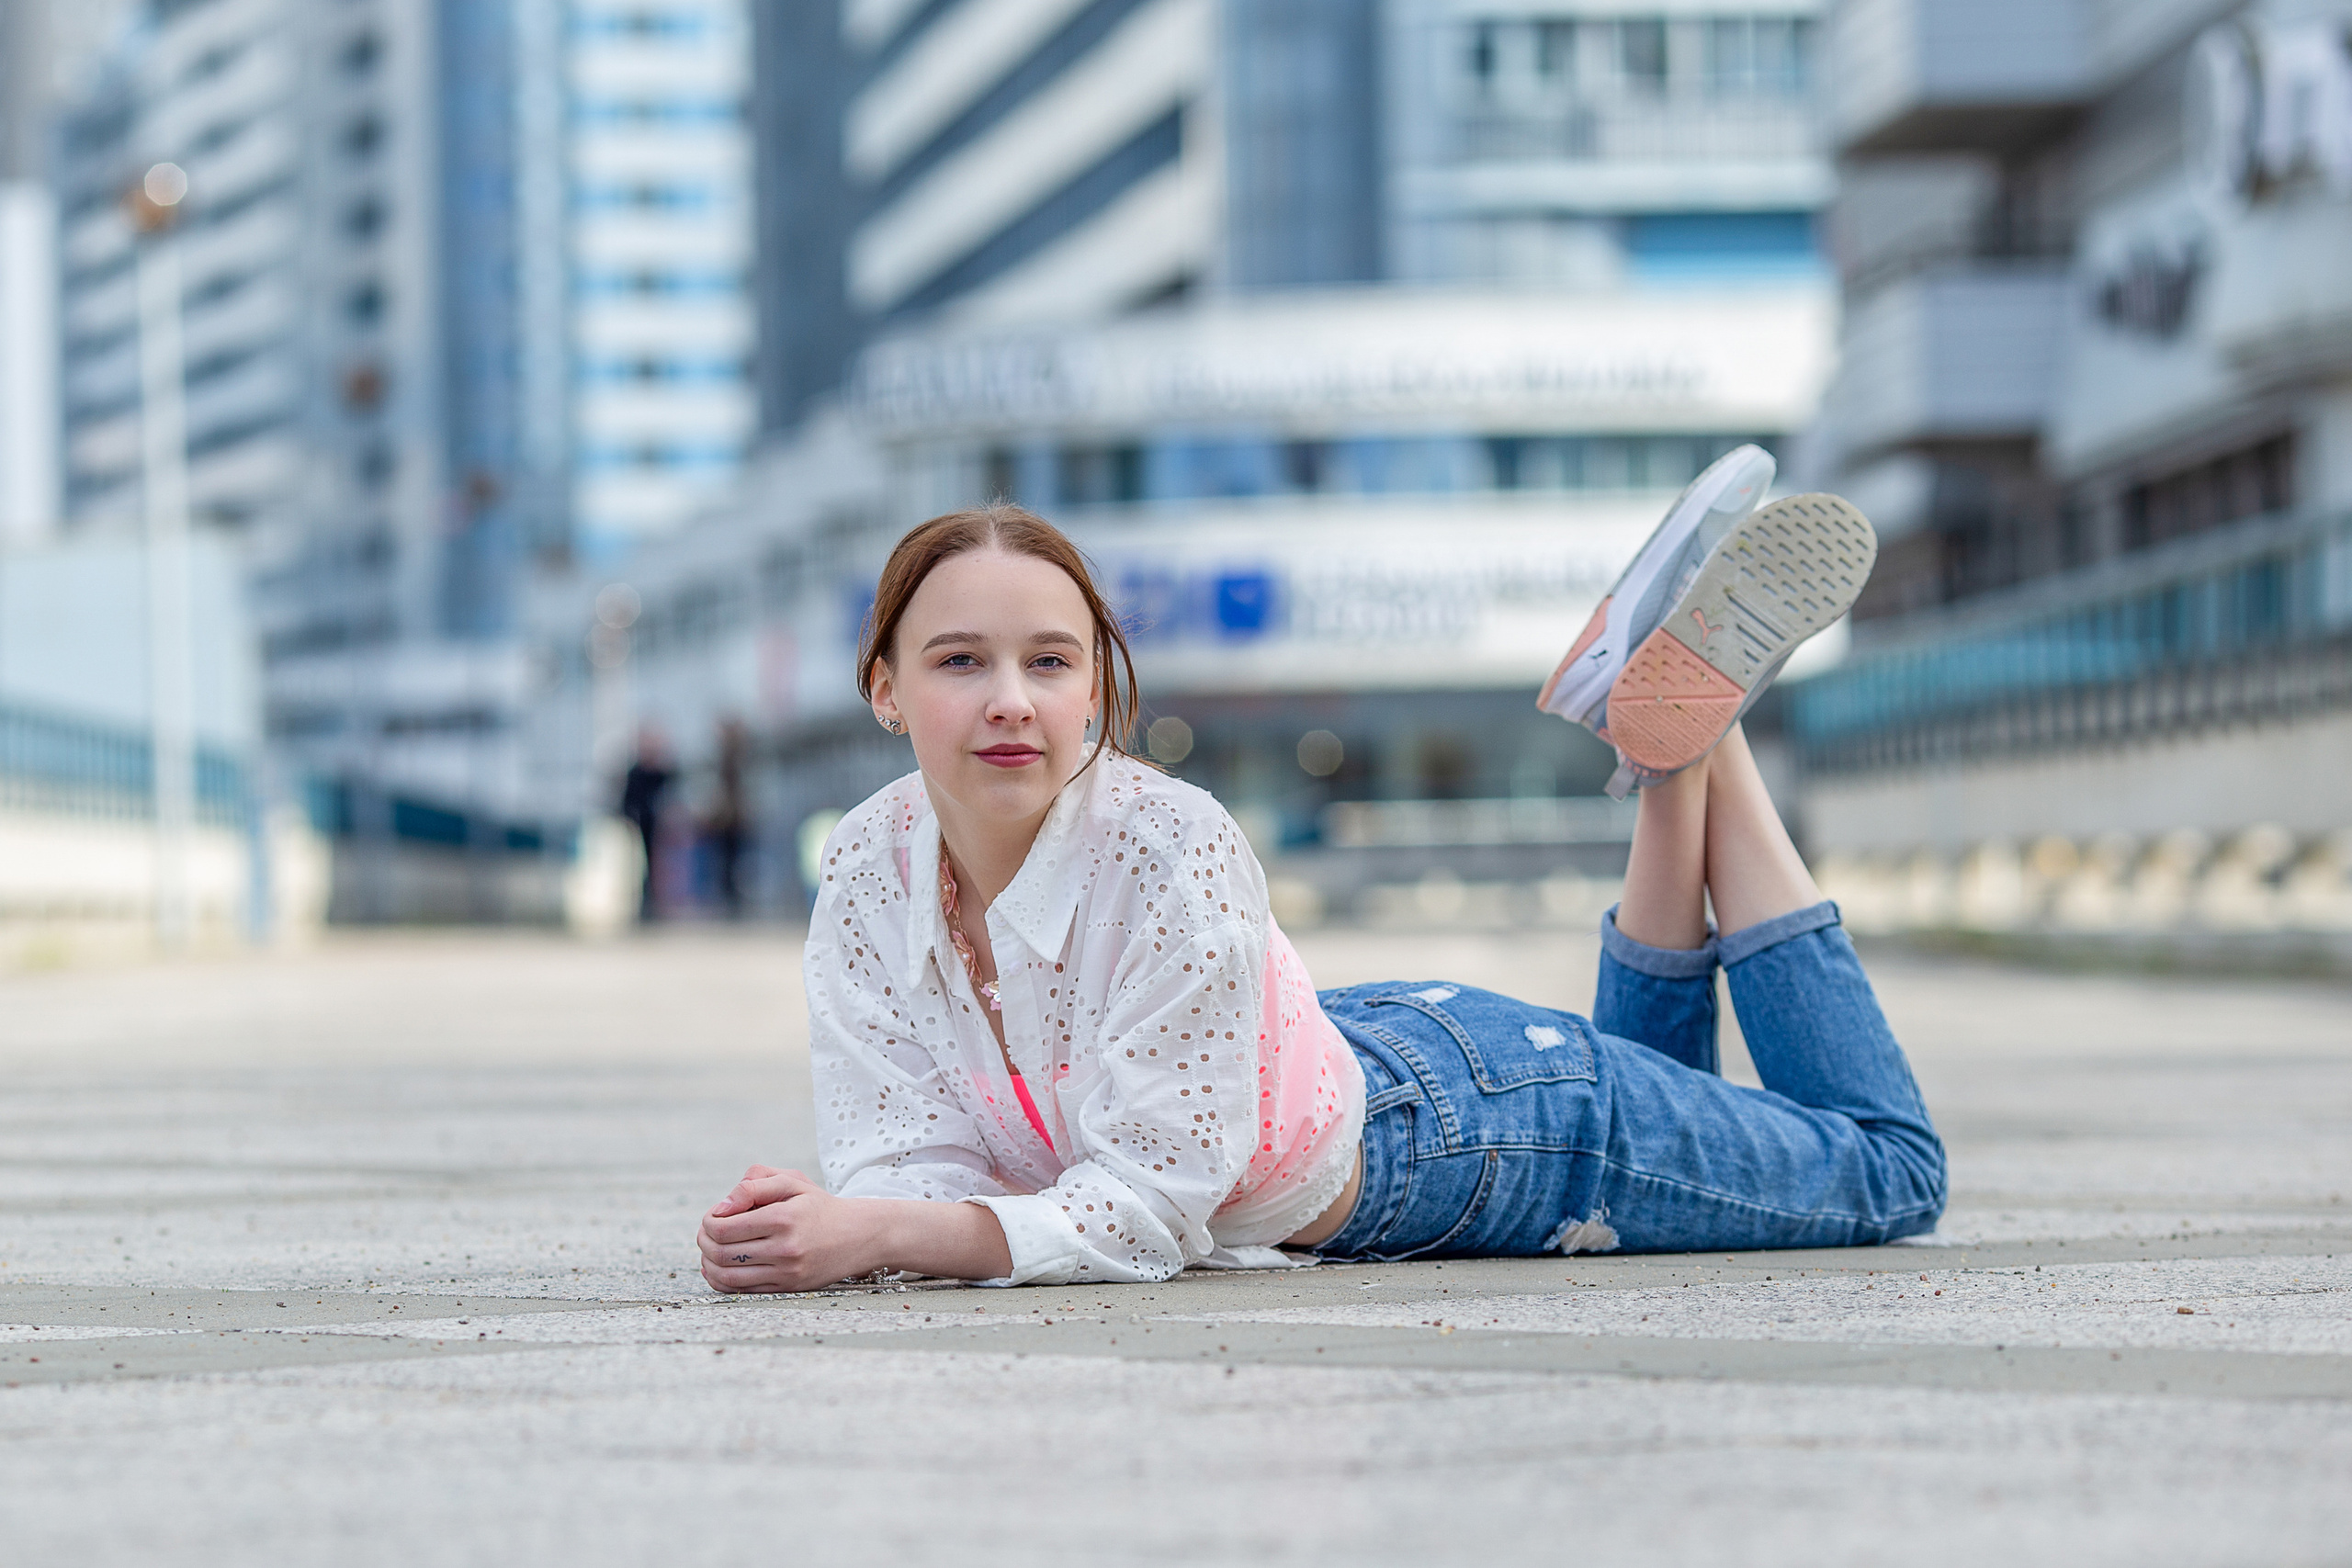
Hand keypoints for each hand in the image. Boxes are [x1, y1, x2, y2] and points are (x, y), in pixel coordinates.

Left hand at [697, 1166, 875, 1292]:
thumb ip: (754, 1184)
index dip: (708, 1221)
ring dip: (708, 1262)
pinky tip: (718, 1268)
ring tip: (710, 1249)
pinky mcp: (788, 1288)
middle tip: (707, 1232)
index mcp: (783, 1218)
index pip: (723, 1226)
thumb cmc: (818, 1206)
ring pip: (726, 1275)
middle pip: (720, 1252)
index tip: (714, 1215)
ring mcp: (786, 1272)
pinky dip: (721, 1280)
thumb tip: (721, 1207)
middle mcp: (785, 1248)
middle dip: (704, 1241)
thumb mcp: (791, 1181)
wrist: (859, 1235)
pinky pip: (741, 1290)